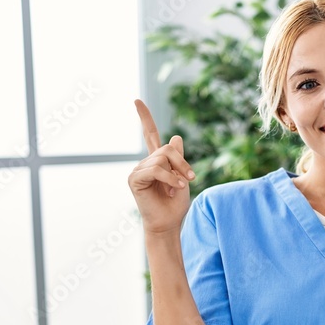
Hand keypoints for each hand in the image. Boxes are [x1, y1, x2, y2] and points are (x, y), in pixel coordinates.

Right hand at [128, 99, 195, 234]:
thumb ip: (178, 159)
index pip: (149, 134)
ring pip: (162, 158)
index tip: (136, 100)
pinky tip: (173, 189)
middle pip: (166, 148)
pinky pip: (156, 169)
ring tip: (179, 188)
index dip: (144, 117)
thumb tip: (176, 137)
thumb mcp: (182, 177)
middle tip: (190, 177)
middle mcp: (145, 163)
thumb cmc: (175, 204)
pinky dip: (169, 178)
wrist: (169, 223)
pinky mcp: (134, 179)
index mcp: (156, 161)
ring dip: (177, 173)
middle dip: (182, 162)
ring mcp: (138, 170)